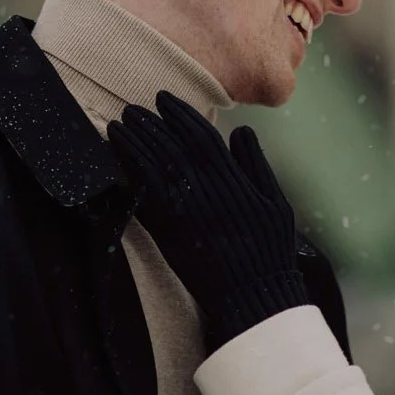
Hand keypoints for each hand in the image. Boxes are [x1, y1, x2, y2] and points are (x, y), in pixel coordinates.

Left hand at [107, 92, 307, 346]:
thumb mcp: (276, 204)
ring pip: (151, 167)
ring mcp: (182, 212)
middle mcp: (204, 192)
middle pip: (169, 146)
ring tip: (118, 125)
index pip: (200, 136)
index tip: (164, 98)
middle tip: (132, 108)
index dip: (180, 114)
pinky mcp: (167, 233)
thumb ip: (257, 166)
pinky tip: (119, 162)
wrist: (252, 295)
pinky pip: (143, 197)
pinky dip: (129, 175)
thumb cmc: (270, 250)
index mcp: (232, 181)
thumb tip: (243, 131)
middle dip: (149, 124)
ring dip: (132, 143)